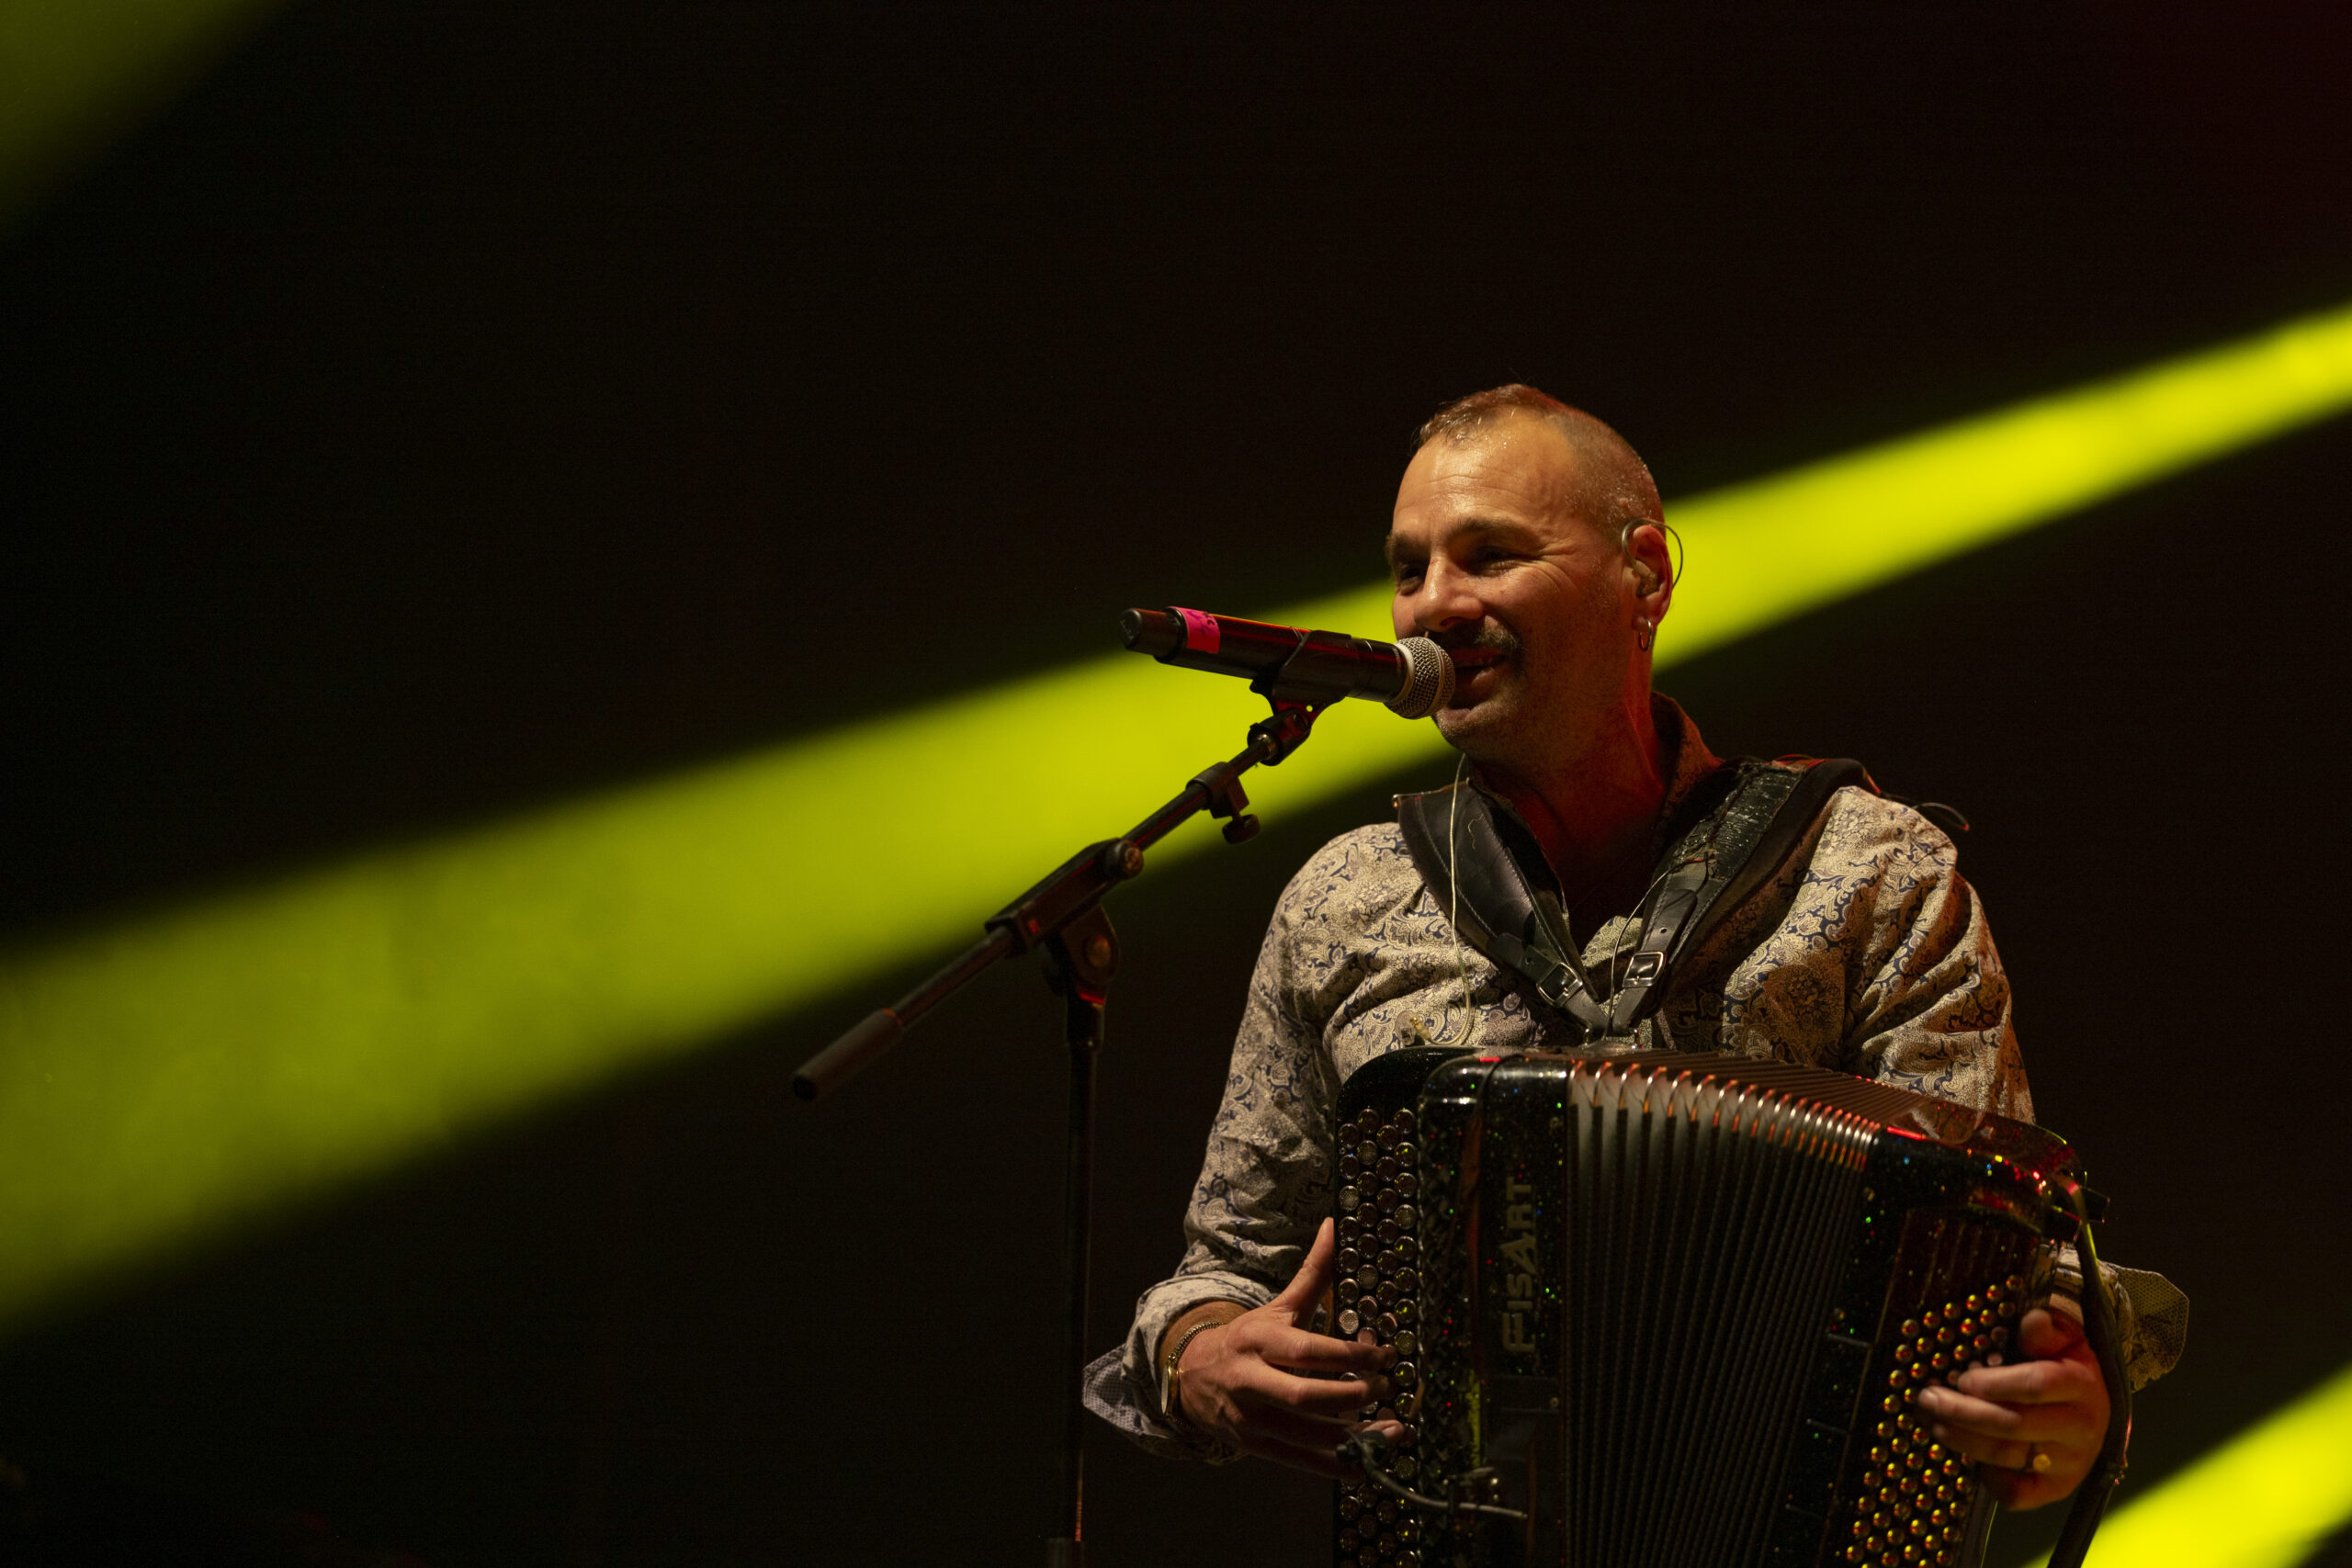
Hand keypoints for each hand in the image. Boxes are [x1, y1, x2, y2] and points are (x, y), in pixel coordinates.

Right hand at [1172, 1218, 1400, 1476]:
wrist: (1191, 1376)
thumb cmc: (1247, 1339)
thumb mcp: (1276, 1307)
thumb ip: (1312, 1274)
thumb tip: (1336, 1226)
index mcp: (1259, 1340)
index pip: (1308, 1351)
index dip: (1351, 1357)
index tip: (1385, 1356)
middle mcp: (1251, 1380)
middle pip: (1306, 1396)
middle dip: (1354, 1396)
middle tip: (1387, 1388)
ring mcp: (1251, 1418)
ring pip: (1307, 1435)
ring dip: (1357, 1436)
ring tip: (1395, 1429)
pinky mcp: (1255, 1446)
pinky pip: (1301, 1461)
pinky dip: (1337, 1466)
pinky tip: (1368, 1464)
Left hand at [1913, 1306, 2110, 1510]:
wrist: (2095, 1412)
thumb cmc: (2066, 1369)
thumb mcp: (2063, 1341)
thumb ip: (2046, 1331)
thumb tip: (2034, 1321)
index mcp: (2081, 1385)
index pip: (2037, 1385)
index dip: (1995, 1384)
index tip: (1963, 1379)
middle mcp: (2080, 1428)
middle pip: (2013, 1424)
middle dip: (1963, 1412)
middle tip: (1928, 1399)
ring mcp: (2070, 1463)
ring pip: (2007, 1455)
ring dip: (1962, 1440)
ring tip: (1932, 1422)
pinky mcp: (2057, 1488)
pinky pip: (2018, 1494)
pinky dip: (1988, 1479)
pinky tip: (1966, 1457)